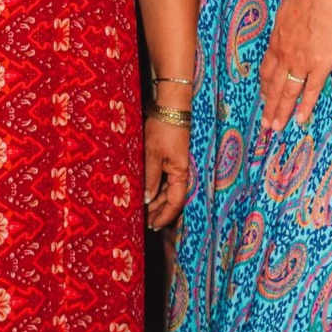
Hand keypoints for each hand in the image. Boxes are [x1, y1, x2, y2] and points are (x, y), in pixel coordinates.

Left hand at [143, 115, 190, 229]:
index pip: (175, 202)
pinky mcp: (177, 159)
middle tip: (146, 220)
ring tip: (146, 209)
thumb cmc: (164, 128)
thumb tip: (147, 200)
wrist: (173, 106)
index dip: (165, 216)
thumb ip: (150, 178)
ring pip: (171, 189)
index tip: (153, 225)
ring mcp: (181, 166)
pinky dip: (160, 187)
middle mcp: (185, 172)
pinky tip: (150, 192)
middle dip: (160, 211)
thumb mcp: (152, 154)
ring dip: (159, 200)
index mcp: (182, 173)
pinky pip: (170, 179)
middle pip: (174, 198)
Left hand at [258, 0, 331, 134]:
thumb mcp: (285, 12)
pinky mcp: (320, 66)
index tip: (263, 95)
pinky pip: (311, 90)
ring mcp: (302, 63)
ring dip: (281, 111)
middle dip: (268, 105)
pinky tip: (300, 119)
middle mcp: (285, 56)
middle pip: (273, 85)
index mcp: (277, 42)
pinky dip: (305, 106)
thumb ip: (285, 25)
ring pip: (288, 92)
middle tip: (264, 123)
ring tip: (275, 127)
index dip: (264, 84)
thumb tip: (286, 27)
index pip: (267, 69)